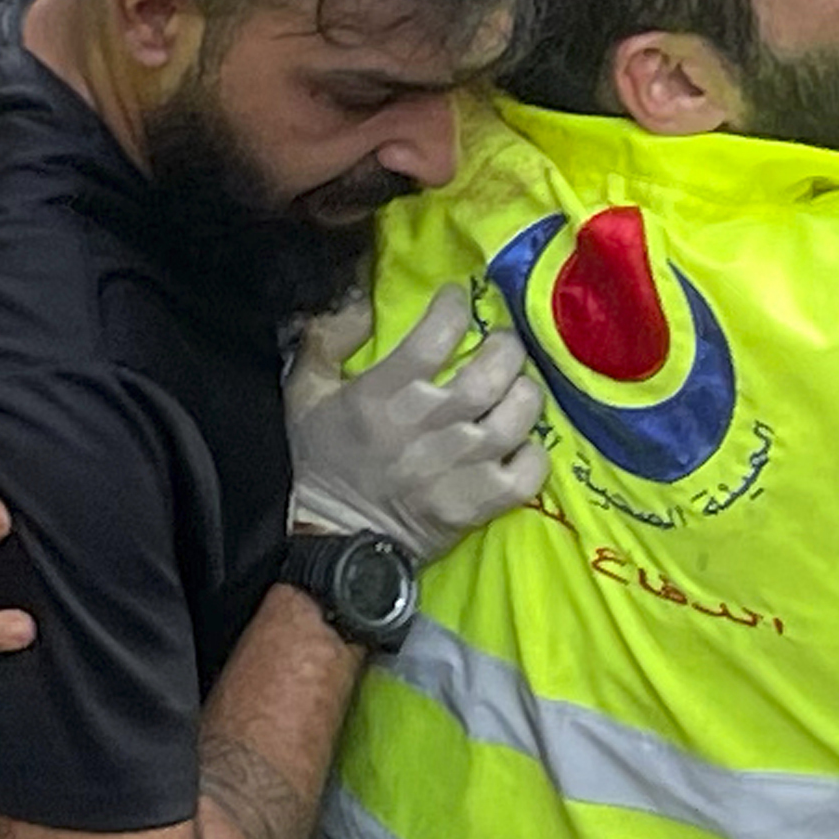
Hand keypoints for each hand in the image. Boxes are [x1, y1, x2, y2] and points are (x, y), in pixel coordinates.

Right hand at [286, 285, 544, 564]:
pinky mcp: (479, 503)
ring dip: (525, 393)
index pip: (438, 332)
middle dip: (506, 347)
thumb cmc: (319, 461)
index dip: (456, 305)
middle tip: (502, 345)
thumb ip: (327, 340)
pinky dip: (534, 454)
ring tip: (517, 388)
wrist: (331, 540)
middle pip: (493, 369)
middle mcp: (431, 423)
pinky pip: (529, 471)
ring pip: (519, 413)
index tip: (460, 298)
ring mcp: (461, 464)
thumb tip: (361, 302)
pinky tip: (522, 444)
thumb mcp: (304, 392)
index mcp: (386, 392)